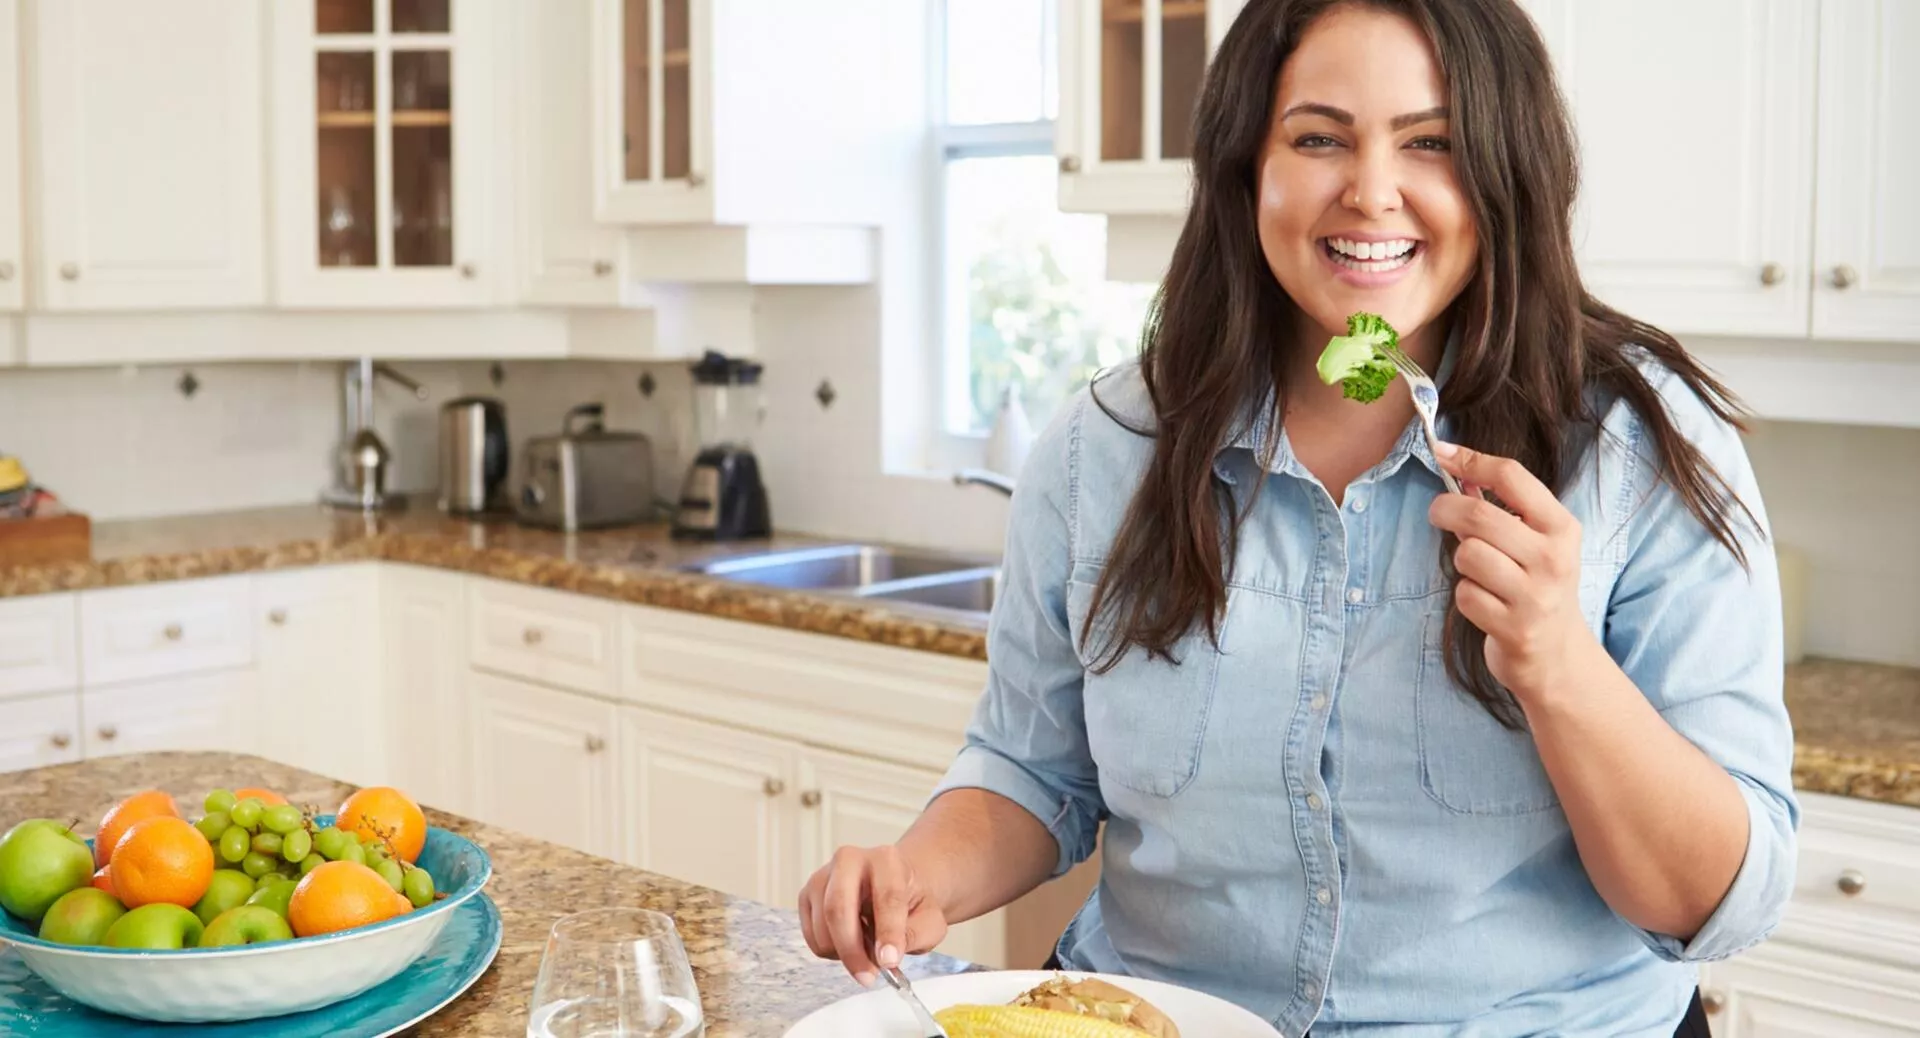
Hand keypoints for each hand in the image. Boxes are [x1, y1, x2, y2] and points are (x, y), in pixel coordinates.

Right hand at [797, 844, 947, 986]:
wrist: (893, 889)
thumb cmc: (910, 902)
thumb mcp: (930, 919)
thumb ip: (915, 935)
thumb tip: (887, 956)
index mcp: (886, 860)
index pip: (885, 896)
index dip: (888, 932)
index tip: (889, 961)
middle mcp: (849, 860)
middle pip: (838, 909)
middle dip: (852, 950)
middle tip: (868, 976)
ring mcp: (822, 877)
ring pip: (823, 928)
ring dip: (844, 953)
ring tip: (867, 950)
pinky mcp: (807, 896)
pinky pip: (812, 938)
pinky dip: (831, 951)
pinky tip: (851, 941)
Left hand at [1427, 442, 1598, 702]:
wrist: (1558, 655)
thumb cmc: (1538, 587)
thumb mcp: (1536, 542)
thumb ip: (1503, 507)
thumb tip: (1458, 466)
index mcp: (1561, 528)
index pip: (1512, 477)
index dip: (1471, 459)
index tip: (1441, 451)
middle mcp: (1553, 559)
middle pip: (1480, 516)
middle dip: (1446, 509)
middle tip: (1437, 512)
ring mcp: (1535, 596)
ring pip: (1469, 555)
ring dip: (1462, 561)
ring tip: (1478, 572)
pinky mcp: (1514, 628)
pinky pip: (1466, 595)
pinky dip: (1466, 596)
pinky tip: (1486, 604)